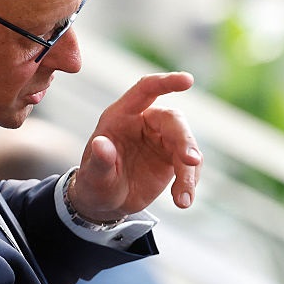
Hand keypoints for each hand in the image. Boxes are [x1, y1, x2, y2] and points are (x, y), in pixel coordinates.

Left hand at [68, 72, 201, 220]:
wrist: (105, 202)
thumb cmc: (94, 183)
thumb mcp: (93, 177)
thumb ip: (99, 161)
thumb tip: (101, 144)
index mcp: (121, 115)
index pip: (145, 90)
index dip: (165, 82)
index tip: (188, 80)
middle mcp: (144, 122)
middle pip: (173, 121)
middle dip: (185, 141)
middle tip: (190, 163)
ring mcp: (161, 139)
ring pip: (187, 145)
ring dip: (190, 171)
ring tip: (183, 200)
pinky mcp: (173, 158)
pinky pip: (191, 164)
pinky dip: (190, 182)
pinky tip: (183, 200)